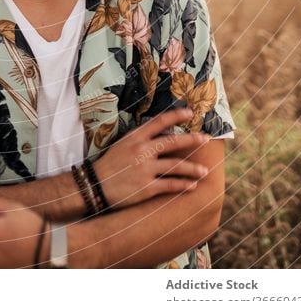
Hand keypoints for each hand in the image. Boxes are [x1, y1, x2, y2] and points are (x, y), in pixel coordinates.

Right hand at [94, 108, 210, 208]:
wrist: (95, 185)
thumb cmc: (110, 164)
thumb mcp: (123, 144)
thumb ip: (141, 139)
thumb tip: (163, 133)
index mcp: (135, 137)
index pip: (159, 121)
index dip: (176, 115)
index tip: (189, 112)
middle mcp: (142, 150)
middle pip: (172, 142)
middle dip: (192, 140)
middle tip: (206, 138)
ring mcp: (145, 169)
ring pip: (175, 166)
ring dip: (192, 168)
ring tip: (204, 170)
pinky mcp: (146, 187)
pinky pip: (170, 185)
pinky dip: (183, 185)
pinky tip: (193, 186)